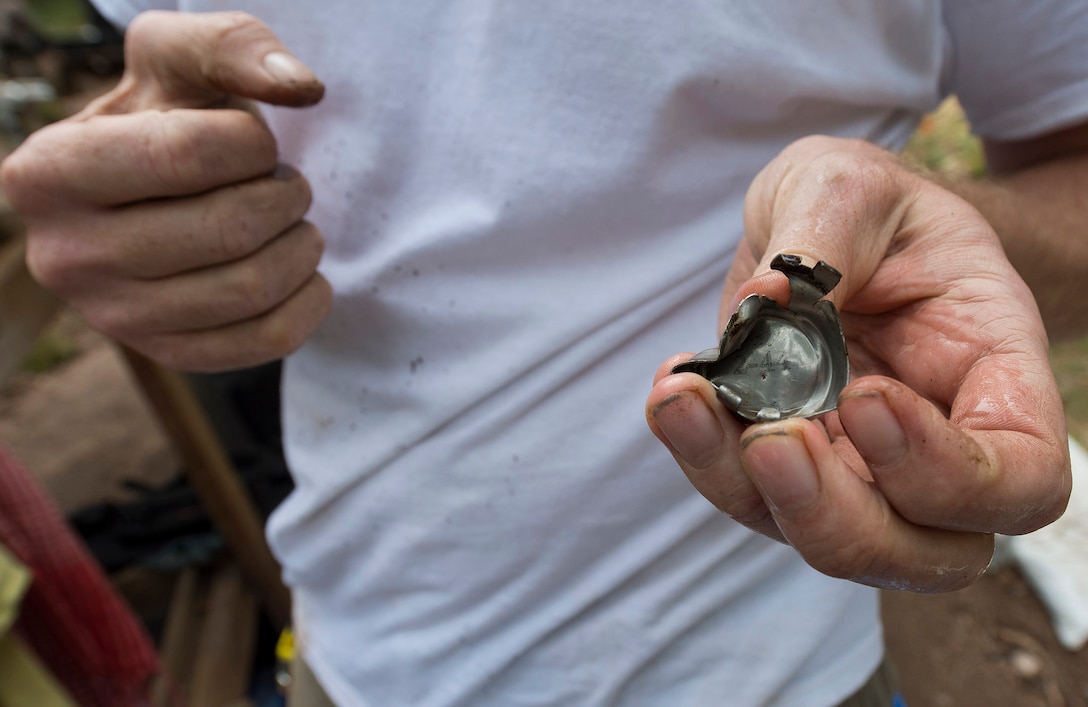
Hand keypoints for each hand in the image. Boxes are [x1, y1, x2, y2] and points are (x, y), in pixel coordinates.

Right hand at [0, 11, 330, 370]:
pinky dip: (309, 299)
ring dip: (301, 243)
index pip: (184, 156)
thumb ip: (230, 47)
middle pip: (228, 230)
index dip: (251, 143)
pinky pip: (268, 341)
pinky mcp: (169, 355)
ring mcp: (114, 319)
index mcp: (48, 173)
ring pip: (251, 288)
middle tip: (284, 182)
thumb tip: (301, 86)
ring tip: (289, 219)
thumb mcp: (175, 58)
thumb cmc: (165, 117)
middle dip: (284, 195)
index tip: (253, 141)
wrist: (149, 192)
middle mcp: (65, 257)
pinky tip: (302, 269)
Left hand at [646, 136, 1070, 591]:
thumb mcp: (855, 184)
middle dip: (836, 517)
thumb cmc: (872, 209)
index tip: (867, 397)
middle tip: (770, 438)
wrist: (827, 227)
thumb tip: (768, 302)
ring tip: (683, 399)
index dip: (948, 473)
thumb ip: (827, 231)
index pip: (1019, 482)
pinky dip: (702, 453)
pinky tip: (675, 389)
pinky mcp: (789, 467)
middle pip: (920, 552)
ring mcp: (860, 472)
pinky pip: (746, 493)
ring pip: (820, 537)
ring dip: (743, 485)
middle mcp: (936, 449)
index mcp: (995, 380)